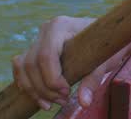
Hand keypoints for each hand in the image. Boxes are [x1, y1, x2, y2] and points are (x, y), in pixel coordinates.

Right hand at [11, 16, 126, 110]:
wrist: (108, 35)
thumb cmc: (108, 45)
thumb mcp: (105, 61)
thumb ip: (93, 80)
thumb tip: (84, 102)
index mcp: (60, 26)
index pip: (46, 55)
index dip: (51, 79)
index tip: (67, 93)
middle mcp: (46, 30)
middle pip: (32, 64)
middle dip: (44, 88)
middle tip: (62, 101)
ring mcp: (38, 39)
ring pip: (23, 68)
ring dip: (34, 90)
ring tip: (50, 104)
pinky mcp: (35, 50)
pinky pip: (21, 68)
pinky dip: (27, 85)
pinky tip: (40, 98)